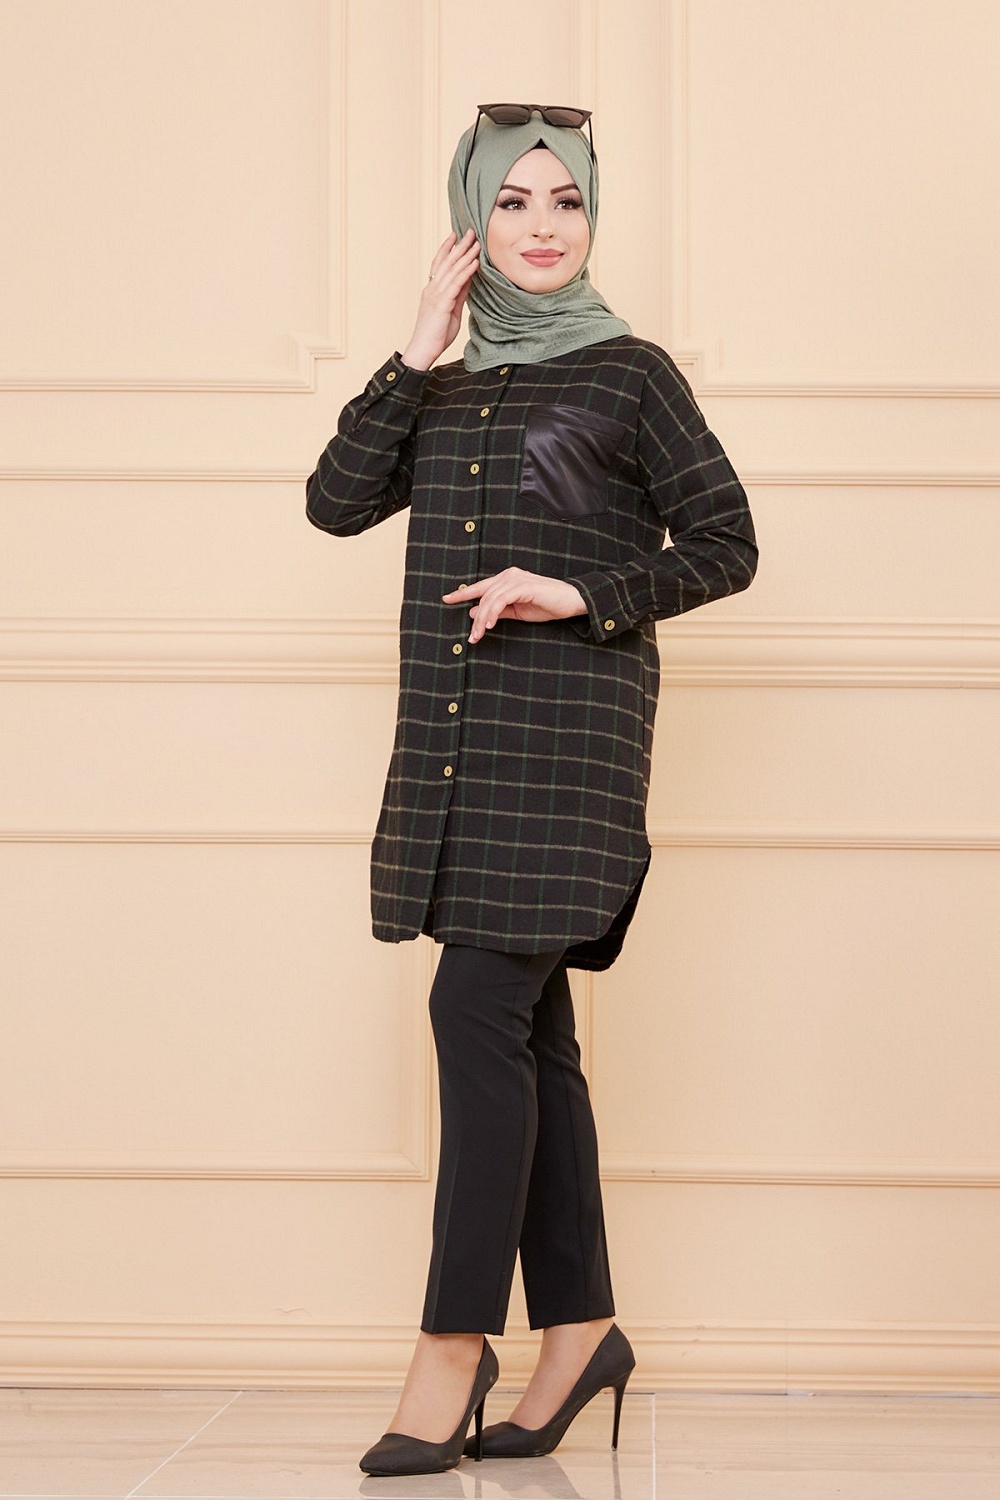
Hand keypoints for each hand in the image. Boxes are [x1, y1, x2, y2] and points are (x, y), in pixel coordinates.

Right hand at [400, 229, 479, 369]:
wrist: (422, 350)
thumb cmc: (435, 334)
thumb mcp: (451, 311)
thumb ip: (458, 295)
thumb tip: (468, 281)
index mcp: (432, 290)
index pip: (440, 264)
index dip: (447, 248)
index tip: (456, 235)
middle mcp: (432, 288)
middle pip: (446, 262)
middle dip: (459, 245)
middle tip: (470, 230)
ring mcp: (435, 295)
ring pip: (452, 269)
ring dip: (466, 254)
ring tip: (477, 242)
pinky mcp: (441, 304)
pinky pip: (456, 284)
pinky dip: (466, 272)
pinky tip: (475, 263)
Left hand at [443, 569, 586, 643]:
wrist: (572, 602)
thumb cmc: (548, 605)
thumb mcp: (518, 611)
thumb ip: (498, 611)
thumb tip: (474, 613)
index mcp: (507, 579)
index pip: (480, 587)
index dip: (462, 593)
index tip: (446, 599)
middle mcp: (509, 575)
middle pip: (483, 596)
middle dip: (475, 619)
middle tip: (472, 637)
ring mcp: (516, 579)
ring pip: (489, 600)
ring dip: (482, 620)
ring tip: (479, 635)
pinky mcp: (523, 586)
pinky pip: (501, 600)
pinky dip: (493, 613)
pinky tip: (490, 625)